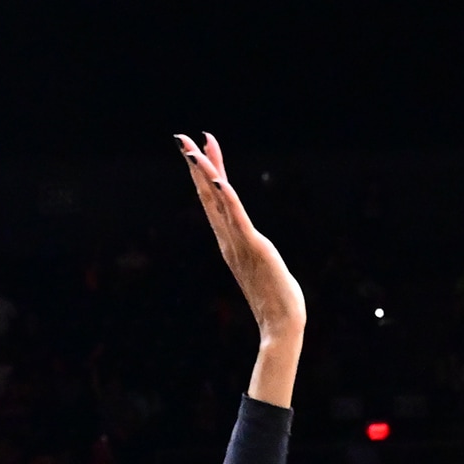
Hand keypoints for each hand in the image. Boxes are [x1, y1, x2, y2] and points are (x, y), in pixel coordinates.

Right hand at [176, 134, 303, 347]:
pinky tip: (222, 182)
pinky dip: (230, 201)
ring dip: (206, 174)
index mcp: (230, 242)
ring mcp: (239, 244)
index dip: (206, 173)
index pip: (214, 201)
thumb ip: (256, 253)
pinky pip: (239, 219)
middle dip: (196, 165)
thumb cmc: (278, 302)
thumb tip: (258, 249)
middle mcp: (229, 240)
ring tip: (193, 149)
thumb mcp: (263, 267)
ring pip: (218, 202)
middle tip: (181, 138)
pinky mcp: (255, 248)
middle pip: (208, 195)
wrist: (281, 326)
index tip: (199, 148)